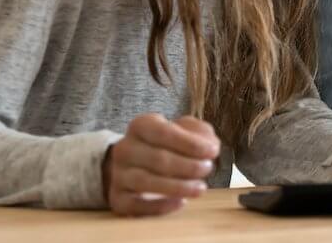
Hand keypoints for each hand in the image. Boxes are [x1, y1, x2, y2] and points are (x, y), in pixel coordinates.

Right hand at [102, 114, 220, 215]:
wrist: (134, 164)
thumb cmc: (166, 145)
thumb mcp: (184, 130)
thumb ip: (200, 133)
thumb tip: (210, 146)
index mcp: (141, 126)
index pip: (163, 132)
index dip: (190, 143)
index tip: (213, 151)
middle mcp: (125, 149)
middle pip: (157, 159)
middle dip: (188, 166)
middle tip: (208, 169)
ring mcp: (118, 175)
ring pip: (146, 182)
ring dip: (178, 187)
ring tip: (200, 188)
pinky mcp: (118, 199)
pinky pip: (136, 205)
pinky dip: (160, 206)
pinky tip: (181, 202)